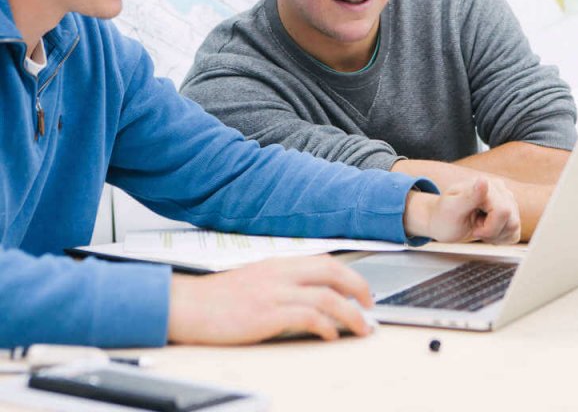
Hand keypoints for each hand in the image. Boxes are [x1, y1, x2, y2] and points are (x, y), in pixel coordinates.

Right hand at [167, 254, 372, 343]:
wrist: (187, 305)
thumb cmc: (218, 298)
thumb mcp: (256, 280)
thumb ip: (282, 283)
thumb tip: (310, 297)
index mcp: (279, 264)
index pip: (324, 262)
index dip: (349, 275)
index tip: (361, 290)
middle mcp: (281, 273)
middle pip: (332, 272)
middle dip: (358, 288)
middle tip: (370, 306)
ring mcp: (274, 292)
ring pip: (326, 295)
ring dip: (350, 313)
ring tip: (361, 327)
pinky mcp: (266, 313)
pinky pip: (306, 315)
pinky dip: (325, 325)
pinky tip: (331, 335)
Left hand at [404, 176, 520, 244]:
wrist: (443, 223)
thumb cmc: (444, 216)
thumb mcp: (452, 209)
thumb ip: (470, 196)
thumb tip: (483, 180)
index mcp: (486, 184)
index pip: (503, 211)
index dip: (490, 227)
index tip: (474, 229)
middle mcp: (499, 190)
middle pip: (511, 221)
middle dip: (492, 232)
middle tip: (475, 229)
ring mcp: (506, 201)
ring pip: (514, 227)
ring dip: (495, 236)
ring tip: (479, 228)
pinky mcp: (509, 215)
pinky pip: (514, 233)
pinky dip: (500, 239)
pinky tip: (488, 233)